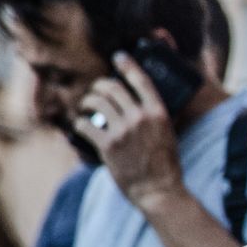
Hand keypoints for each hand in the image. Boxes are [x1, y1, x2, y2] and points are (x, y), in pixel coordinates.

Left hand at [73, 53, 184, 210]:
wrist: (158, 190)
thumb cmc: (165, 164)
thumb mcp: (168, 133)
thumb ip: (154, 115)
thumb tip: (139, 102)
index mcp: (158, 113)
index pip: (141, 80)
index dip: (127, 65)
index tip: (119, 56)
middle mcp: (140, 118)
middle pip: (112, 88)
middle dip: (100, 86)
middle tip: (98, 90)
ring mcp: (123, 131)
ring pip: (96, 103)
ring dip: (88, 101)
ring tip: (87, 106)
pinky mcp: (107, 146)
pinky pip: (85, 125)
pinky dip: (79, 124)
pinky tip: (80, 126)